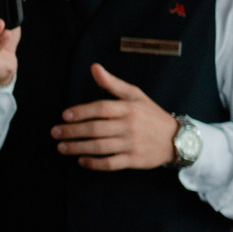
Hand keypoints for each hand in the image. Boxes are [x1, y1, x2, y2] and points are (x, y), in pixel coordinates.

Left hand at [53, 64, 179, 170]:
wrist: (177, 139)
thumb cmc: (151, 115)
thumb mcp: (135, 95)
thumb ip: (113, 84)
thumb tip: (94, 68)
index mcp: (129, 108)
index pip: (100, 108)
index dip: (81, 112)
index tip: (64, 116)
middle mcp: (129, 126)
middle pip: (96, 129)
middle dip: (72, 132)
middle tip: (55, 132)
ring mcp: (132, 144)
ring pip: (100, 147)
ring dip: (78, 148)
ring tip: (61, 147)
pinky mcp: (134, 160)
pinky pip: (110, 163)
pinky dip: (94, 163)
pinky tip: (81, 160)